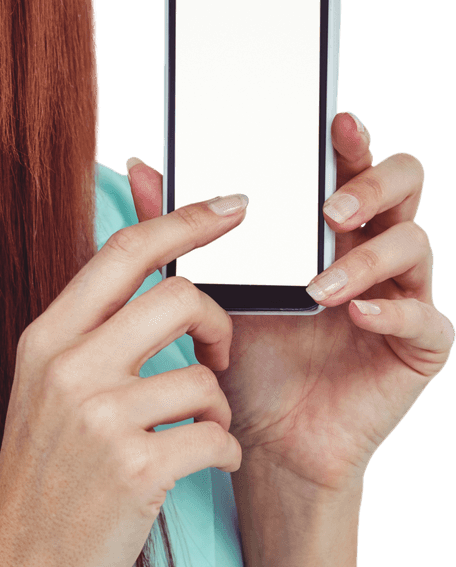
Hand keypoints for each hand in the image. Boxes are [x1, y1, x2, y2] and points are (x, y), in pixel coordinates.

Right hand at [0, 194, 244, 566]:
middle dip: (219, 324)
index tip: (232, 208)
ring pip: (205, 378)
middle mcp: (69, 368)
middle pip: (179, 297)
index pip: (124, 251)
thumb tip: (156, 290)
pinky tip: (208, 465)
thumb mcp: (45, 395)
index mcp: (46, 340)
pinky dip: (226, 451)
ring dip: (219, 408)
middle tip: (220, 353)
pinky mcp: (138, 470)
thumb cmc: (43, 486)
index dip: (185, 220)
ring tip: (198, 433)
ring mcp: (101, 419)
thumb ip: (90, 340)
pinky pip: (218, 436)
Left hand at [126, 113, 454, 492]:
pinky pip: (424, 317)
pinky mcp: (418, 348)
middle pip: (403, 185)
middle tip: (329, 209)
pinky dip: (392, 311)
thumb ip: (182, 232)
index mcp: (329, 232)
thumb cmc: (245, 366)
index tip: (333, 122)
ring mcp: (400, 298)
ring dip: (367, 257)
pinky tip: (357, 315)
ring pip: (415, 243)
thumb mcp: (210, 294)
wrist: (264, 443)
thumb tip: (141, 168)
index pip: (352, 165)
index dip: (351, 140)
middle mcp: (371, 254)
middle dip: (372, 183)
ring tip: (321, 285)